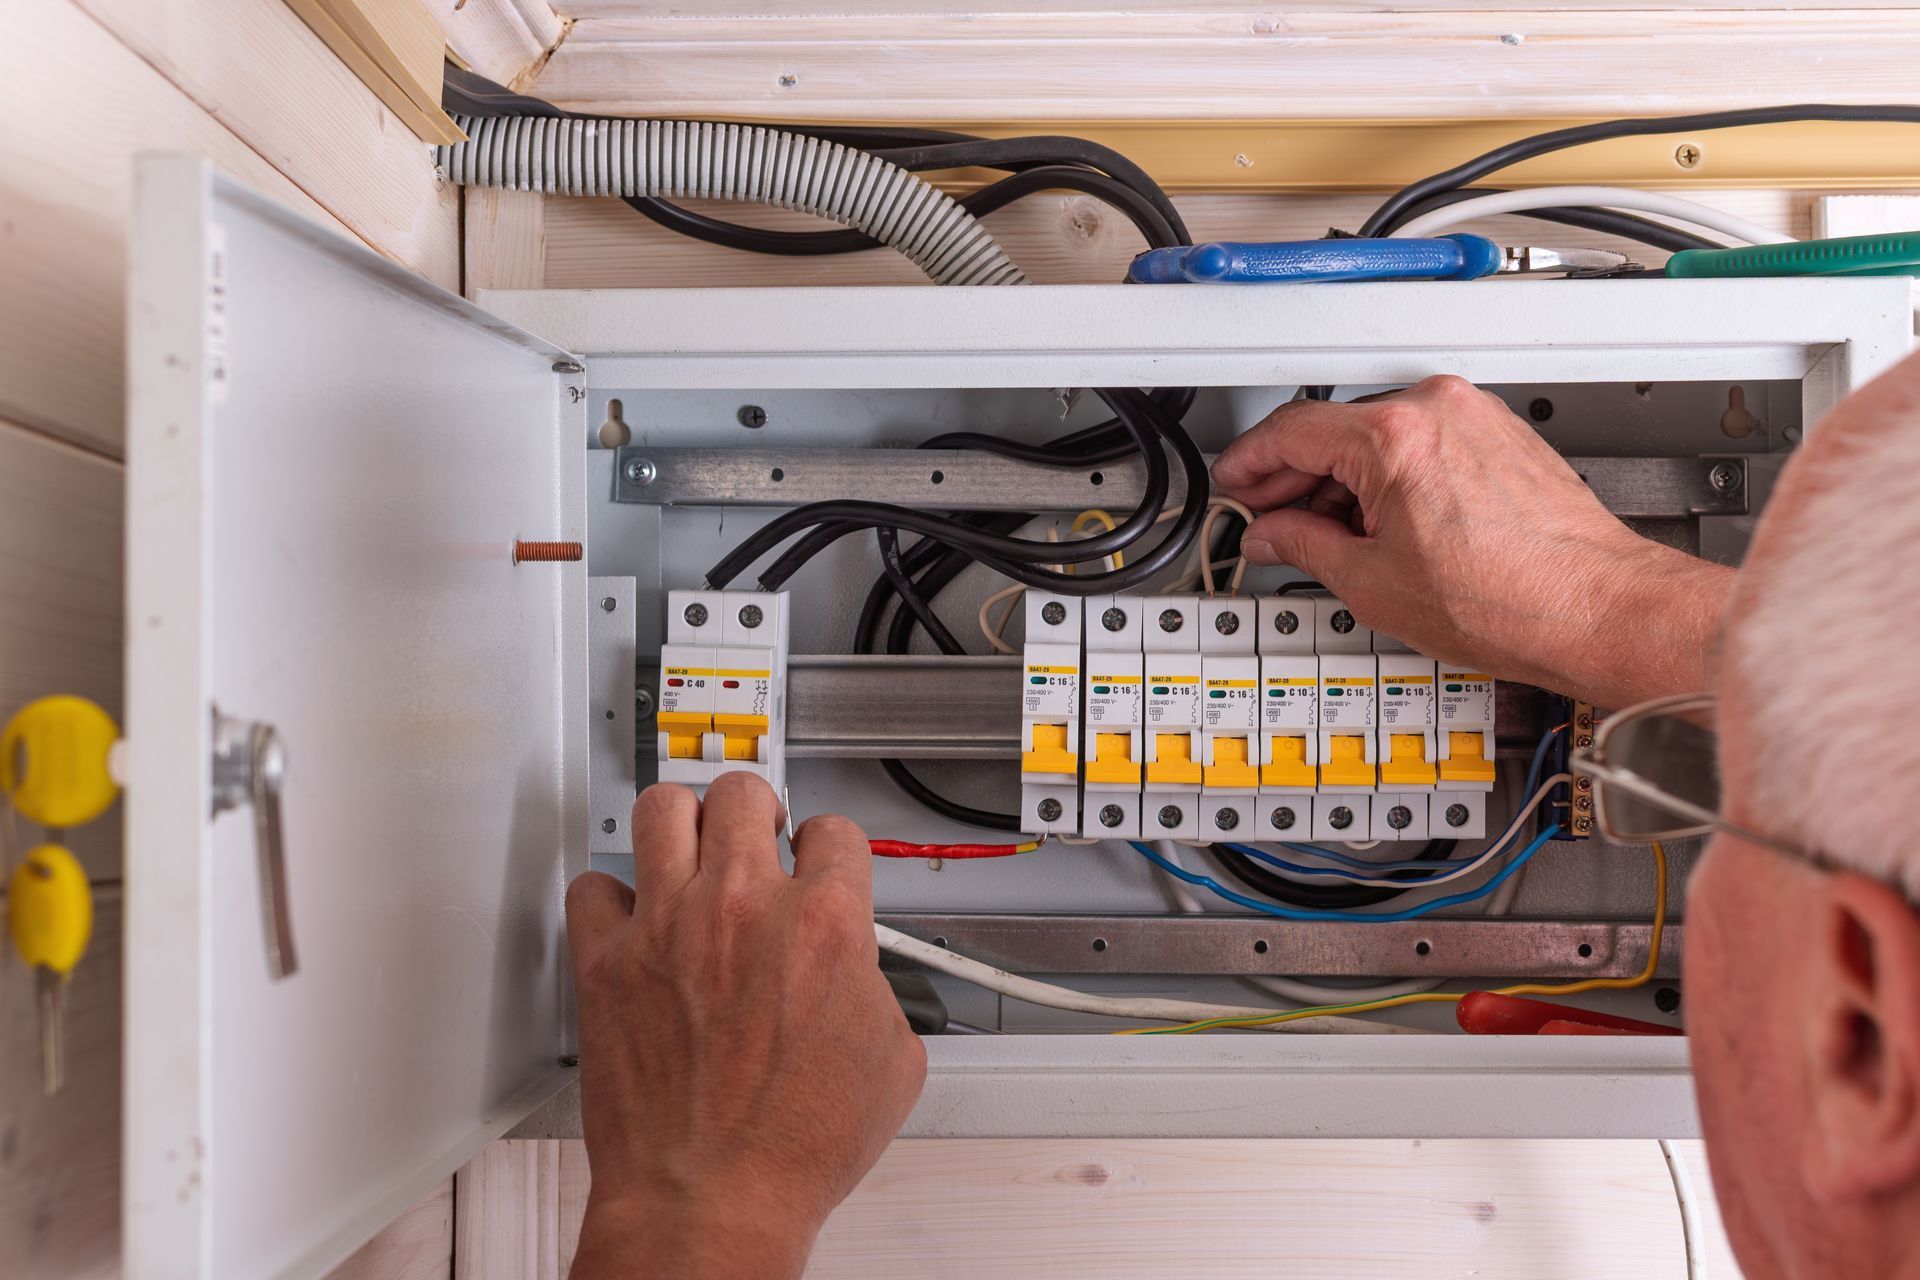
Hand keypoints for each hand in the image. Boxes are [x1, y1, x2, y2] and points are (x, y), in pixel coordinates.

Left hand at [565, 773, 925, 1278]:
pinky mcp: (606, 962)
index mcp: (824, 924)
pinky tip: (630, 917)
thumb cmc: (792, 1150)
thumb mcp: (891, 1063)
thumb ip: (877, 989)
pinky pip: (591, 887)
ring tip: (689, 844)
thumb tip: (858, 973)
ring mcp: (667, 928)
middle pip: (744, 795)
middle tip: (754, 833)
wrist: (710, 1202)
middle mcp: (742, 908)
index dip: (830, 847)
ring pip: (661, 809)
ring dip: (683, 821)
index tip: (818, 859)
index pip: (834, 831)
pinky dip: (610, 897)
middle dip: (757, 810)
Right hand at [1212, 376, 1732, 707]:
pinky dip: (1389, 476)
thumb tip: (1274, 534)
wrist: (1595, 609)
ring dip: (1342, 480)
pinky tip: (1379, 524)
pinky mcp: (1499, 435)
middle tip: (1267, 520)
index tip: (1234, 485)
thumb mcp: (1371, 582)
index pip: (1291, 430)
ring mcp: (1473, 417)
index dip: (1248, 464)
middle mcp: (1436, 409)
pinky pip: (1420, 441)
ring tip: (1327, 537)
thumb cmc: (1510, 600)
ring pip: (1377, 435)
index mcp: (1394, 434)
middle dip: (1293, 477)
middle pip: (1334, 428)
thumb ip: (1303, 544)